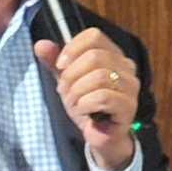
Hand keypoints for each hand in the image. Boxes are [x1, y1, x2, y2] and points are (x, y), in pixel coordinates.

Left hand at [34, 28, 138, 170]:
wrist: (99, 134)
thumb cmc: (87, 103)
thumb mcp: (66, 79)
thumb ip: (54, 61)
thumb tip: (40, 44)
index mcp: (111, 53)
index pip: (94, 36)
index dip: (72, 48)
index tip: (60, 65)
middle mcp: (126, 65)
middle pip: (94, 56)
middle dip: (72, 74)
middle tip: (64, 89)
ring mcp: (130, 85)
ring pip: (99, 76)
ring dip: (77, 91)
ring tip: (73, 101)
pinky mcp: (129, 105)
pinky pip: (103, 97)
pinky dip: (86, 103)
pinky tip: (84, 110)